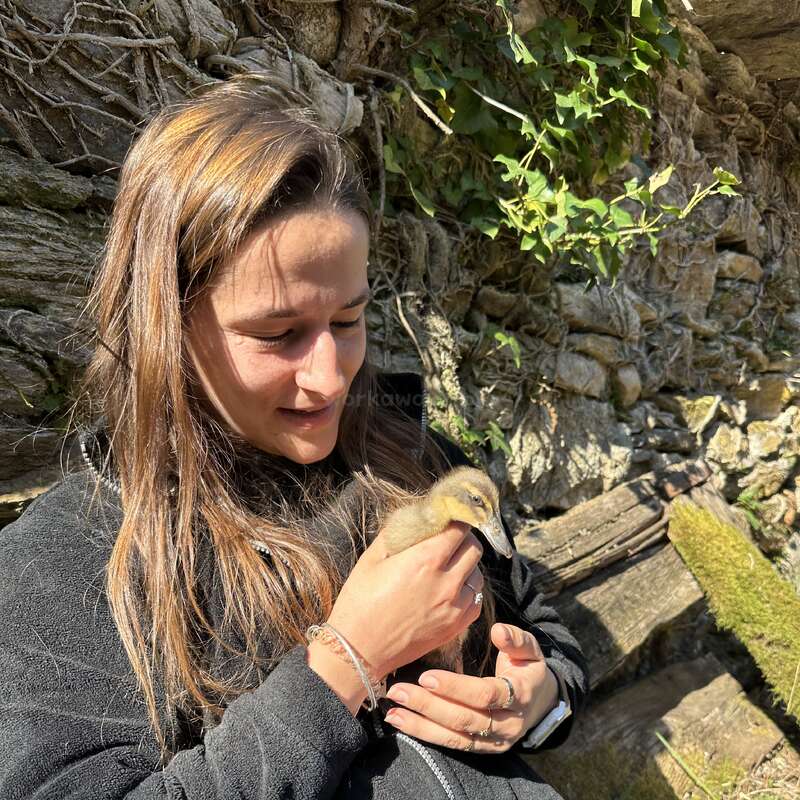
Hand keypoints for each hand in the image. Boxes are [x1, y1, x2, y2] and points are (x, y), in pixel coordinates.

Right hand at [325, 521, 484, 678]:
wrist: (359, 650)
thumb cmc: (360, 602)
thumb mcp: (371, 559)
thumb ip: (395, 533)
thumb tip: (414, 517)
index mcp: (424, 559)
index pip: (459, 528)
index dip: (454, 520)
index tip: (447, 520)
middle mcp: (445, 581)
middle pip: (474, 548)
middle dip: (463, 539)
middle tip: (448, 541)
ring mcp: (454, 606)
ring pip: (478, 574)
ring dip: (467, 565)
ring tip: (449, 567)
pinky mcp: (456, 626)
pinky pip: (475, 600)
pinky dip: (468, 591)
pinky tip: (451, 590)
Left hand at [383, 622, 558, 752]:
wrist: (540, 702)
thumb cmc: (527, 668)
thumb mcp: (529, 650)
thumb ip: (515, 639)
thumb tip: (498, 631)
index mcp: (519, 696)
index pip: (485, 694)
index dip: (455, 687)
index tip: (427, 676)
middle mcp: (507, 724)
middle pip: (465, 718)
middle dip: (429, 706)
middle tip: (399, 691)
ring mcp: (494, 741)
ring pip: (455, 736)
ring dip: (421, 723)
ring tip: (393, 710)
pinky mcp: (481, 749)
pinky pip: (451, 744)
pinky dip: (424, 734)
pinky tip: (402, 722)